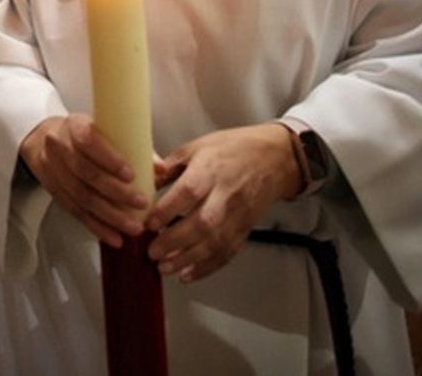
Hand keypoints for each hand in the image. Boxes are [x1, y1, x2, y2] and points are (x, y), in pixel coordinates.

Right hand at [18, 114, 146, 247]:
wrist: (44, 139)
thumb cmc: (82, 134)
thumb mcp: (103, 128)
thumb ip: (133, 146)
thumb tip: (160, 169)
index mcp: (74, 126)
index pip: (88, 141)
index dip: (109, 159)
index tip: (131, 175)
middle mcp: (60, 147)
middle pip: (87, 174)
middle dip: (116, 193)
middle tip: (141, 204)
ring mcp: (54, 170)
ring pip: (81, 197)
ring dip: (109, 216)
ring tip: (132, 227)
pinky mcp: (54, 191)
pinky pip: (75, 212)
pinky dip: (96, 226)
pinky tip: (113, 237)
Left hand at [145, 123, 301, 282]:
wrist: (276, 158)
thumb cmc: (233, 149)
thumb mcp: (197, 147)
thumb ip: (170, 167)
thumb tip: (145, 182)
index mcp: (210, 169)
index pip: (188, 192)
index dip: (167, 210)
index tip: (148, 223)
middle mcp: (226, 195)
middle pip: (202, 223)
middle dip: (174, 241)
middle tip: (151, 252)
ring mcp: (238, 215)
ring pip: (214, 243)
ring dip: (188, 259)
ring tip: (164, 268)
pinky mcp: (246, 229)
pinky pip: (227, 252)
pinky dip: (207, 267)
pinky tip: (188, 275)